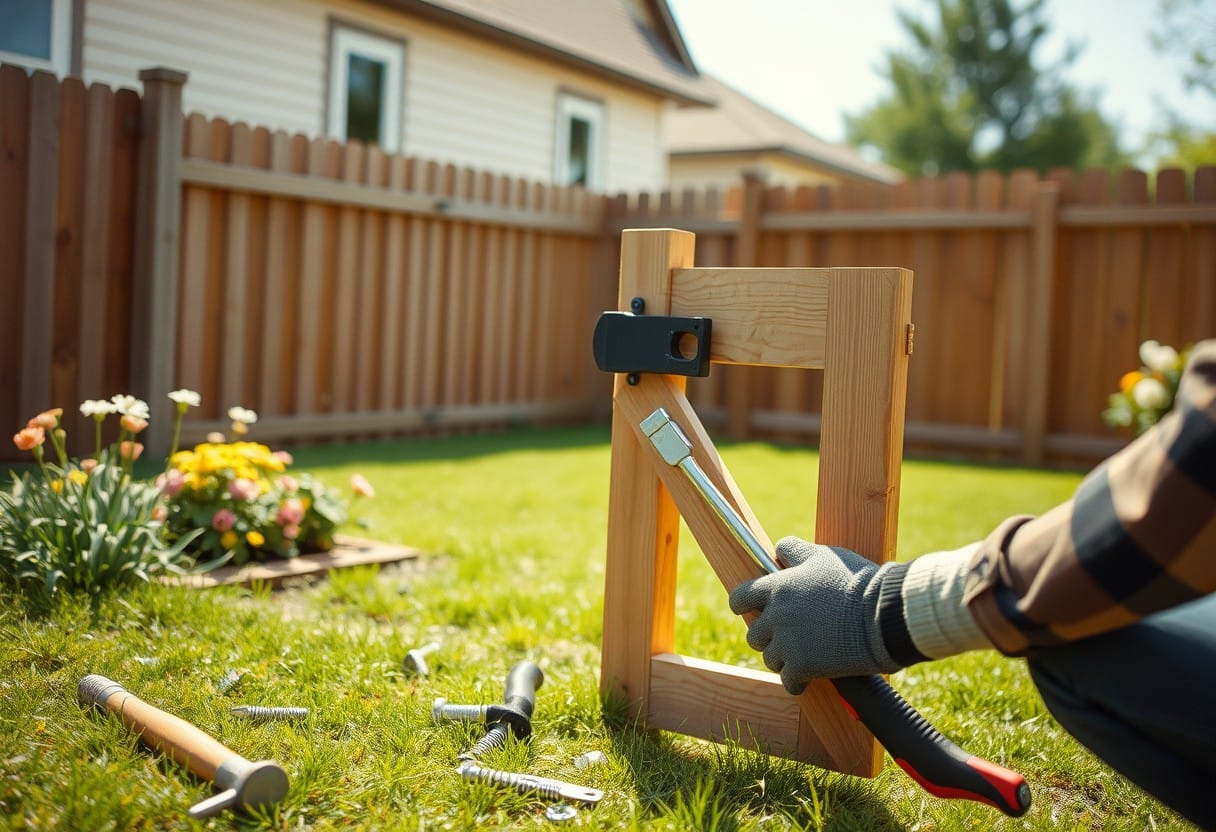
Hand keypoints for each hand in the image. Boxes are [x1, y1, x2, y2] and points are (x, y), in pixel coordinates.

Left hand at [728, 536, 901, 692]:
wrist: (883, 614)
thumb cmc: (856, 581)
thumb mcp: (824, 555)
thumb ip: (795, 551)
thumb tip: (779, 550)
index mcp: (777, 586)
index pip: (740, 597)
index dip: (742, 604)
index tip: (746, 609)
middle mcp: (776, 615)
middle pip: (754, 633)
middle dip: (768, 636)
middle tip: (787, 636)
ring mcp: (787, 643)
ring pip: (770, 658)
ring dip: (783, 658)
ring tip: (802, 655)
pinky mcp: (803, 667)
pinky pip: (788, 680)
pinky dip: (796, 681)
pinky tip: (806, 679)